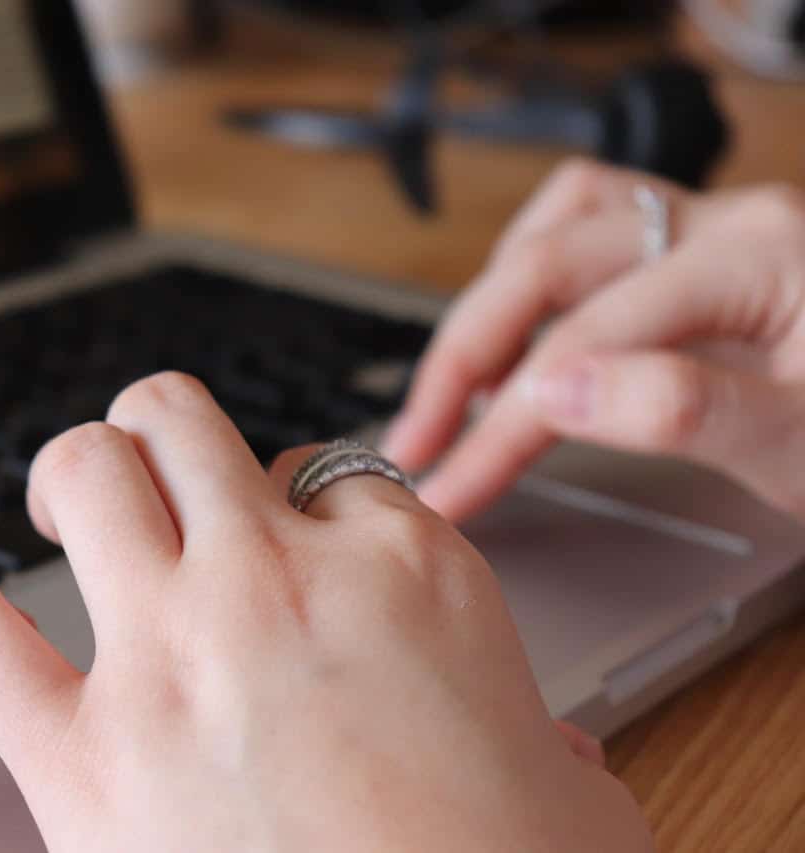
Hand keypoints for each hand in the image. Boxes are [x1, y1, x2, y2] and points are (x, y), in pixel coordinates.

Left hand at [0, 372, 651, 851]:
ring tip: (72, 514)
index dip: (303, 503)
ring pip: (89, 474)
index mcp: (402, 574)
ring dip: (77, 483)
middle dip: (161, 438)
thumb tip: (529, 745)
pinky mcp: (86, 764)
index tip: (297, 546)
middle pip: (179, 422)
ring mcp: (171, 659)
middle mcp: (275, 586)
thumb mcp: (570, 783)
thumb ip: (533, 732)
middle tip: (153, 481)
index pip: (322, 468)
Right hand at [384, 160, 804, 522]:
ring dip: (496, 301)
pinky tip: (526, 321)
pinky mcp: (705, 252)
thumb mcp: (804, 445)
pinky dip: (541, 265)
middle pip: (549, 266)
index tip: (450, 487)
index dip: (501, 426)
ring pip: (564, 224)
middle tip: (419, 442)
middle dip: (468, 361)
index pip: (585, 344)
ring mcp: (714, 228)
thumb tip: (550, 389)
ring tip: (460, 382)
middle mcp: (727, 222)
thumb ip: (679, 409)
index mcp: (757, 258)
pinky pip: (598, 220)